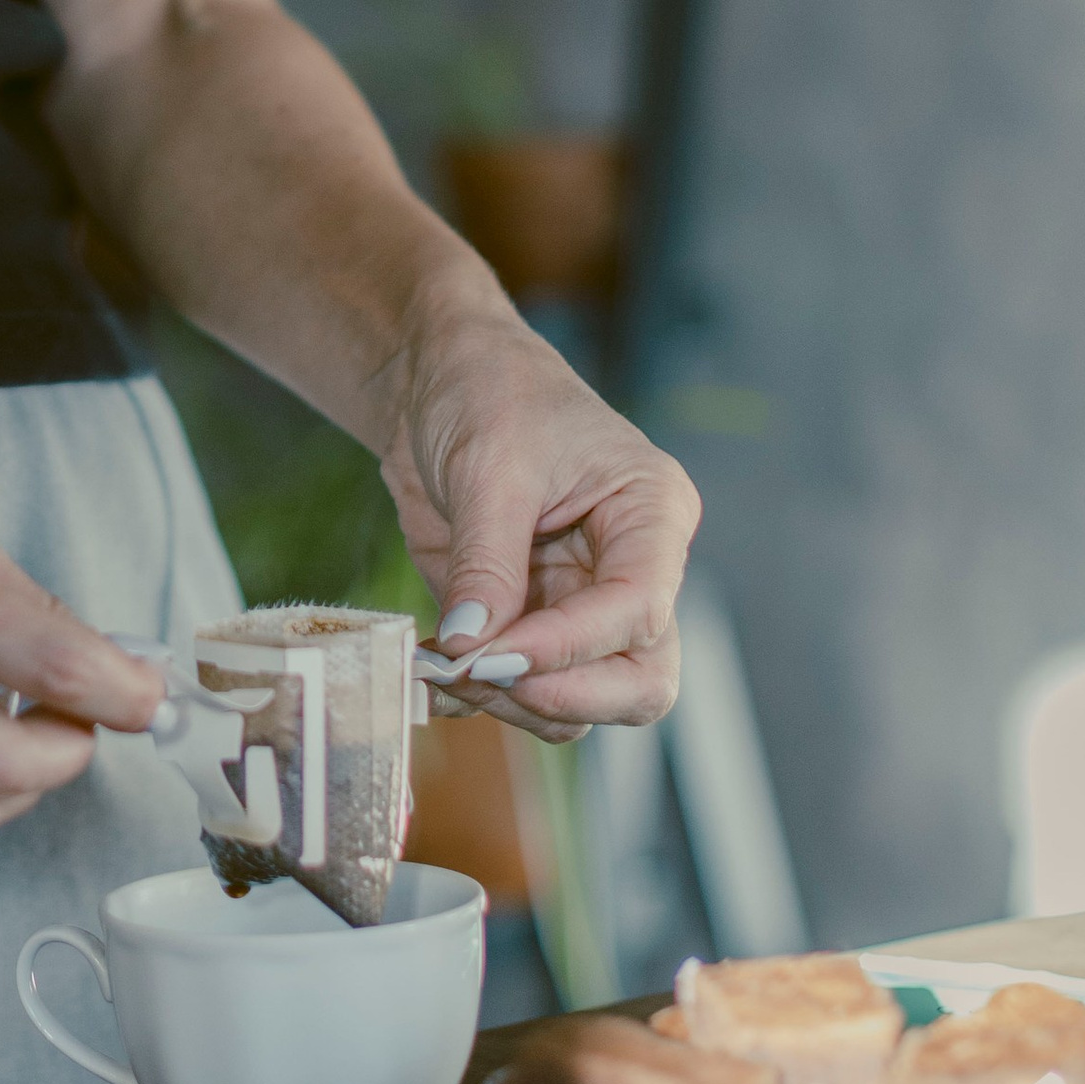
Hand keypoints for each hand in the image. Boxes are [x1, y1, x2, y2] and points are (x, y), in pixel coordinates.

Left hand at [370, 296, 697, 738]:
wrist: (438, 380)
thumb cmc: (488, 391)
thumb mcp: (489, 467)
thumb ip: (487, 562)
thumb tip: (472, 649)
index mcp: (653, 516)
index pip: (638, 610)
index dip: (568, 647)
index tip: (489, 654)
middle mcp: (633, 572)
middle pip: (639, 683)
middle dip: (561, 695)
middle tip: (474, 675)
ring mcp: (583, 606)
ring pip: (581, 703)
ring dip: (511, 704)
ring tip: (439, 668)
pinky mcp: (532, 623)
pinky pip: (524, 690)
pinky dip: (481, 697)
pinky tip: (431, 673)